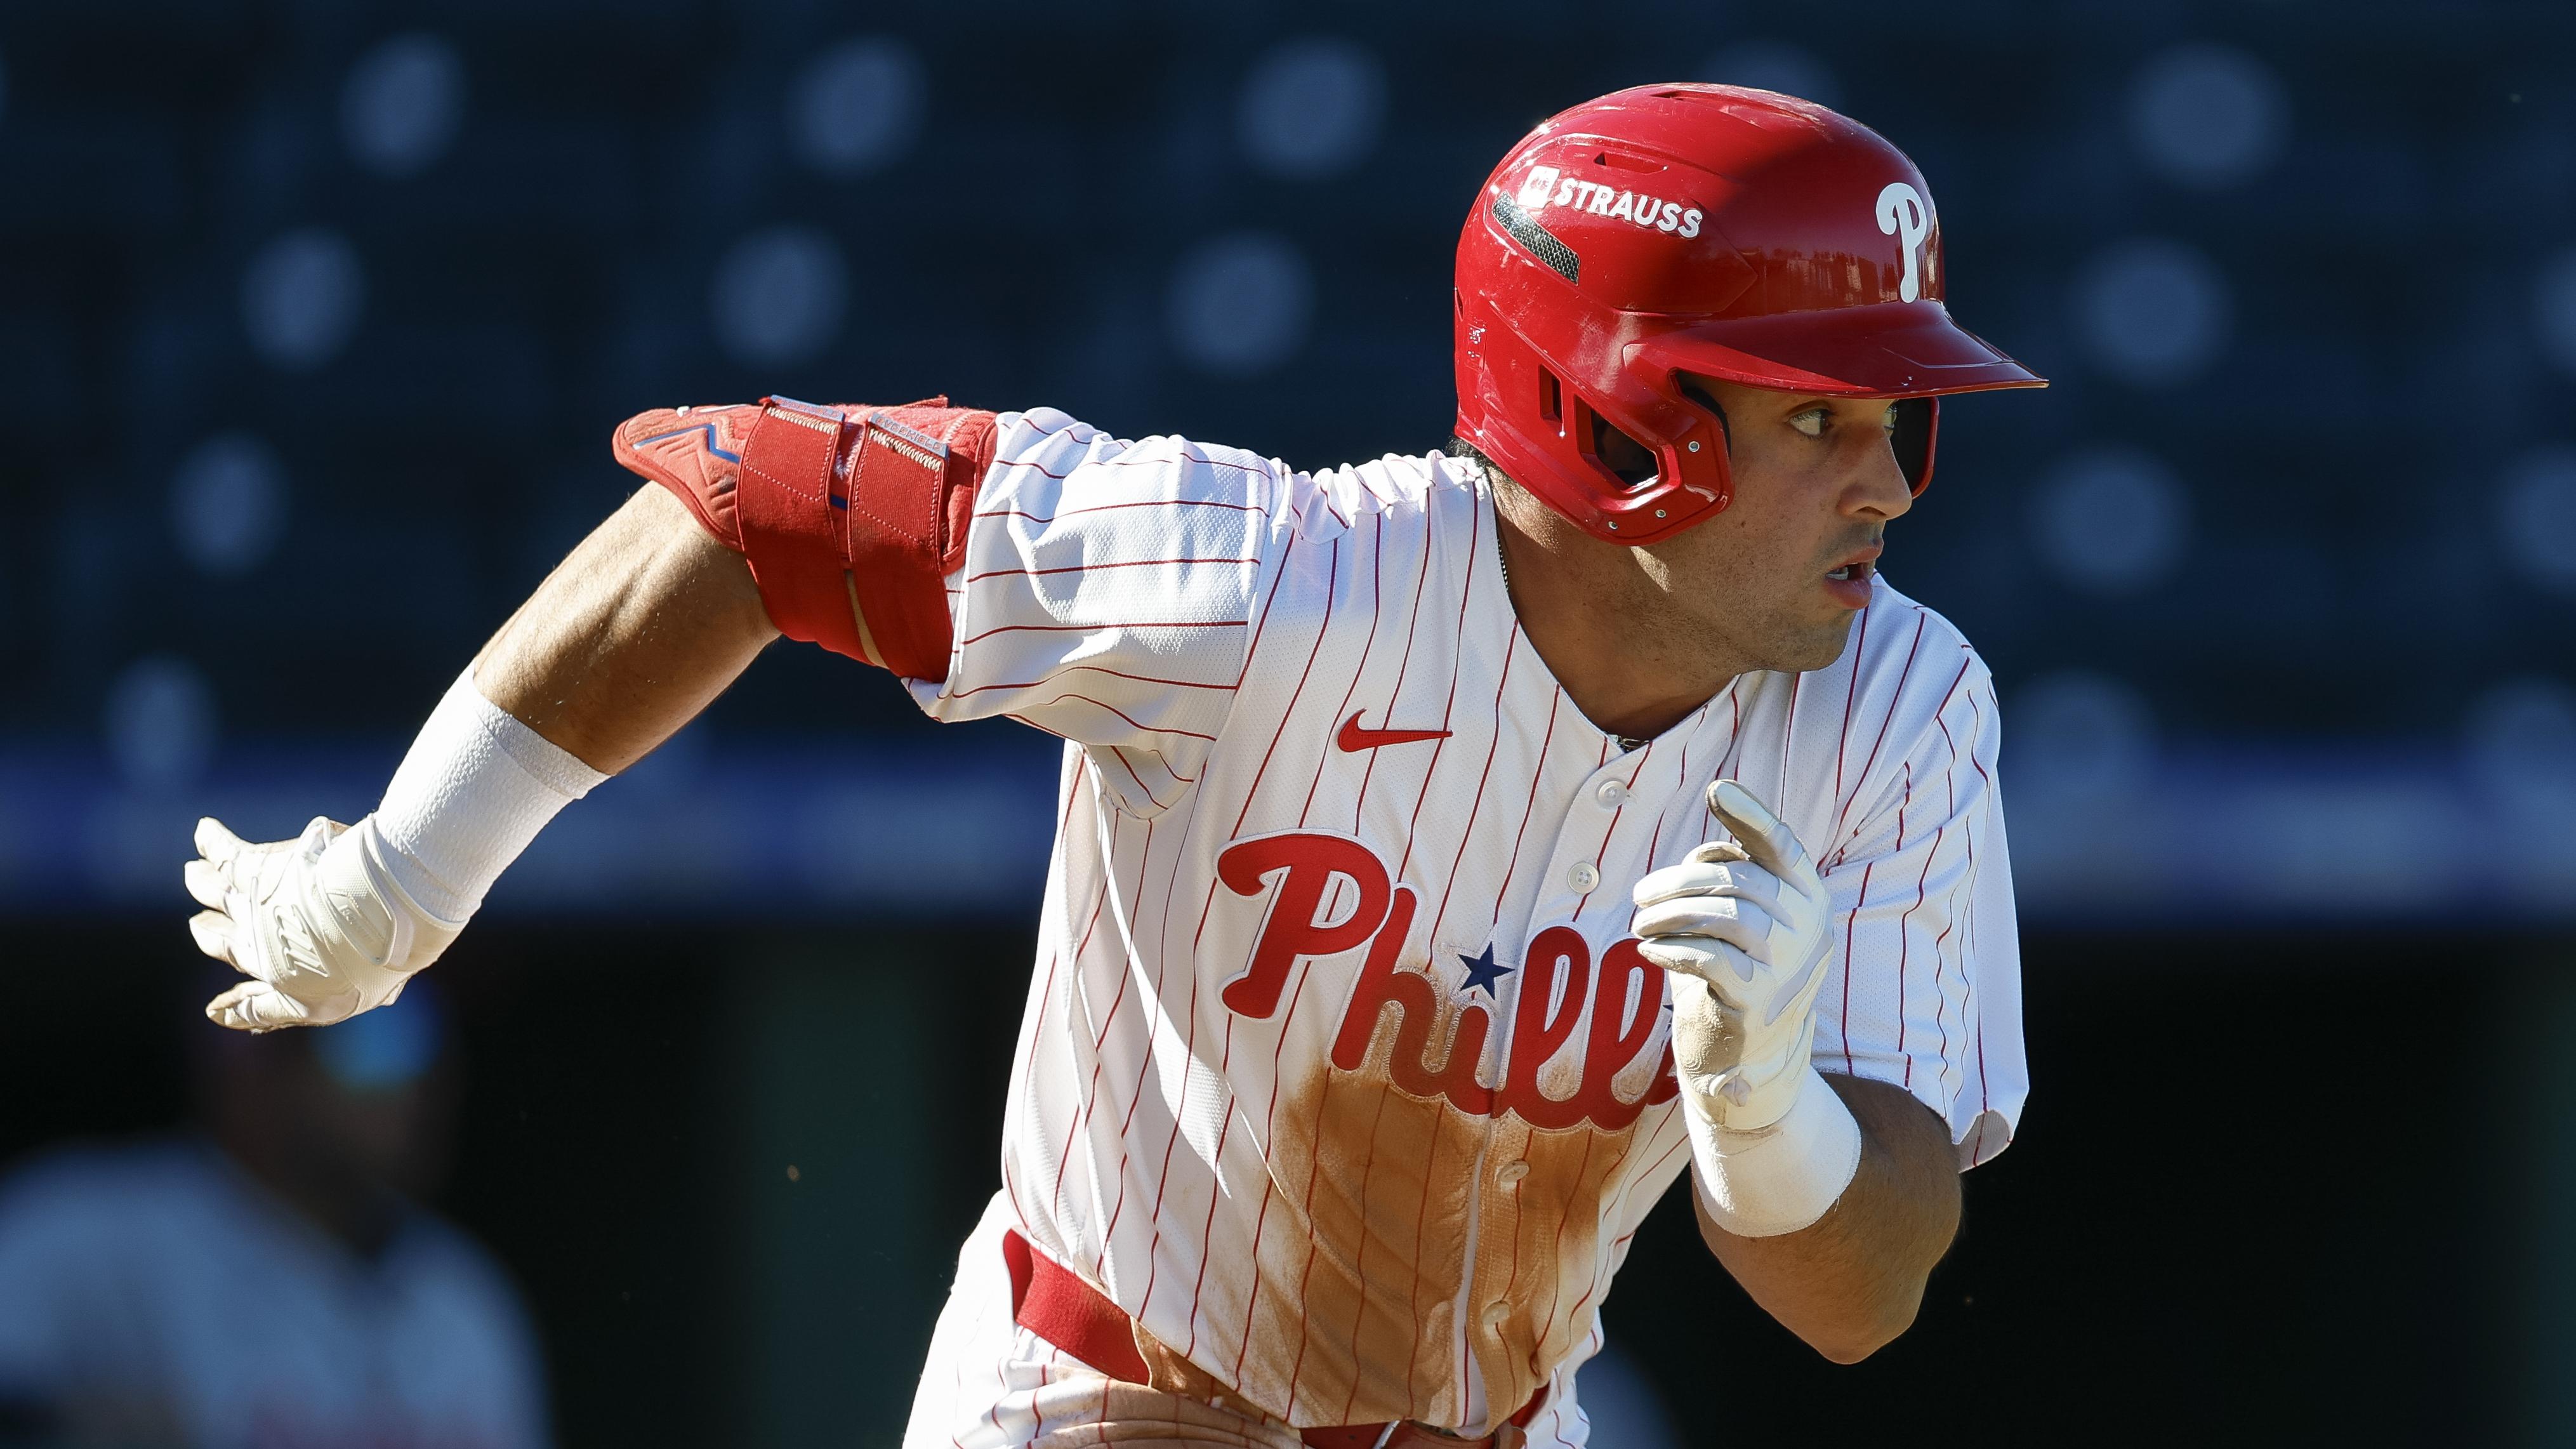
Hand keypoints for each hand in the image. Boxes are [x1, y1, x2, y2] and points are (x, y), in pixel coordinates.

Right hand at [184, 816, 457, 1031]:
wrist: (387, 909)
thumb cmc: (395, 946)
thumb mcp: (387, 981)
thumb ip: (377, 988)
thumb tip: (384, 997)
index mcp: (297, 990)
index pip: (259, 1005)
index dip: (237, 1008)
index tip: (215, 1009)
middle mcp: (266, 954)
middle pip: (224, 945)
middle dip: (210, 936)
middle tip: (199, 926)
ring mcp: (256, 912)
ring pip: (216, 896)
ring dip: (203, 883)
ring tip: (193, 873)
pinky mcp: (259, 872)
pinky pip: (226, 855)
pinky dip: (213, 842)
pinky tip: (206, 830)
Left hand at [1630, 779, 1831, 1132]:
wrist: (1751, 1057)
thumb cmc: (1740, 972)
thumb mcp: (1747, 921)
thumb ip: (1736, 876)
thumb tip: (1709, 830)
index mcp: (1810, 900)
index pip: (1782, 846)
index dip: (1751, 815)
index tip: (1718, 789)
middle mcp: (1808, 930)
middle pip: (1736, 880)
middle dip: (1677, 881)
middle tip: (1639, 895)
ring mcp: (1785, 967)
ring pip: (1721, 915)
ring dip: (1668, 914)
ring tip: (1640, 924)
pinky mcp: (1755, 1001)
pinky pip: (1706, 957)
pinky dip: (1670, 948)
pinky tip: (1649, 951)